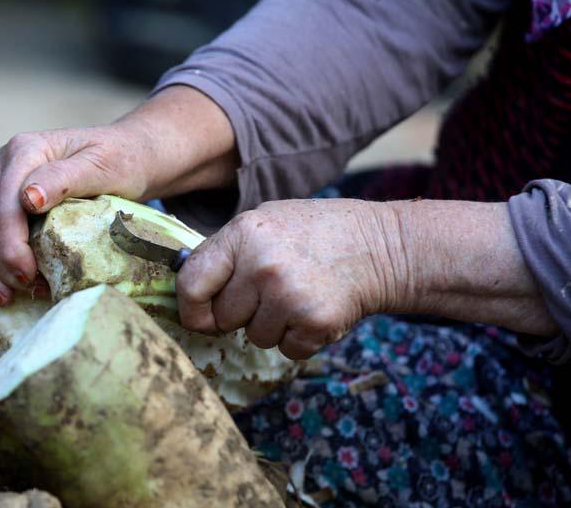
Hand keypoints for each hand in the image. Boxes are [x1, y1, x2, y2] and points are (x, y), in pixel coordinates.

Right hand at [0, 125, 149, 304]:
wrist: (126, 154)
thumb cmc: (120, 161)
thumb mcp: (103, 166)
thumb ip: (66, 178)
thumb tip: (29, 199)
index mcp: (26, 151)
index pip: (3, 205)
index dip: (11, 246)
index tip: (32, 276)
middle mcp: (2, 164)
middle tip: (28, 290)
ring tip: (3, 297)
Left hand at [177, 198, 556, 360]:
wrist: (381, 246)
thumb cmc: (316, 232)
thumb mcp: (266, 221)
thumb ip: (227, 251)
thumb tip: (188, 288)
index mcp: (243, 233)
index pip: (191, 284)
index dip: (191, 308)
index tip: (201, 317)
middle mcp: (262, 264)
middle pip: (223, 317)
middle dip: (241, 313)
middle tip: (271, 292)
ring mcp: (289, 295)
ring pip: (254, 337)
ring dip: (273, 326)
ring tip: (298, 295)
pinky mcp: (314, 322)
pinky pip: (286, 350)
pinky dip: (299, 339)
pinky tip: (315, 309)